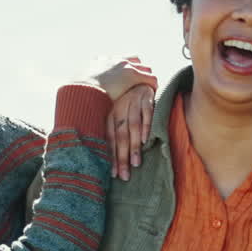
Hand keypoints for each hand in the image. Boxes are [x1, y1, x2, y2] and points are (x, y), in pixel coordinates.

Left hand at [102, 58, 156, 179]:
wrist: (136, 74)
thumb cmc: (125, 98)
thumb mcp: (114, 109)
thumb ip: (111, 130)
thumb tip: (104, 154)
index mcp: (109, 113)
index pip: (109, 138)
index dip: (111, 156)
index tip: (113, 174)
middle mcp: (119, 108)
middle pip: (120, 136)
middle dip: (121, 158)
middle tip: (124, 176)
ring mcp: (132, 102)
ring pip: (132, 127)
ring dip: (134, 146)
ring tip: (136, 164)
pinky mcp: (146, 98)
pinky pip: (146, 114)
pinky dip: (146, 127)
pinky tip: (146, 140)